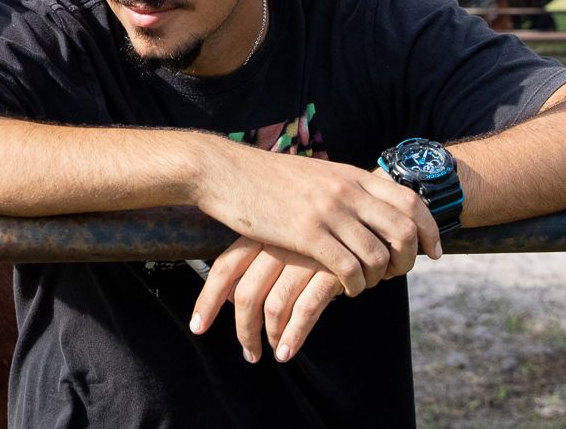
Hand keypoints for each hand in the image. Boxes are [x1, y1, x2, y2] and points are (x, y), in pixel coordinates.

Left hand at [189, 238, 342, 362]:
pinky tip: (288, 351)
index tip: (197, 327)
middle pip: (246, 295)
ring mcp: (305, 256)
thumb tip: (226, 296)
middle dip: (244, 330)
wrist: (368, 211)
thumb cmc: (317, 230)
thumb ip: (253, 260)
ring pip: (274, 307)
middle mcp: (278, 243)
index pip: (224, 269)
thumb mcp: (281, 235)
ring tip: (272, 353)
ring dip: (269, 338)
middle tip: (248, 352)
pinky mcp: (333, 270)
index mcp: (261, 232)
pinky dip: (294, 336)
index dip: (207, 301)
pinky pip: (306, 310)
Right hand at [190, 142, 441, 295]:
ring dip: (380, 278)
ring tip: (366, 283)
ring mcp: (327, 212)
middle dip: (409, 260)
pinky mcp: (305, 234)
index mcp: (351, 175)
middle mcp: (346, 191)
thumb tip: (368, 204)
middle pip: (403, 231)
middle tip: (398, 274)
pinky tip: (346, 289)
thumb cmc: (265, 177)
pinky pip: (348, 268)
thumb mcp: (315, 174)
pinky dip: (356, 285)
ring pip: (378, 255)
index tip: (433, 252)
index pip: (410, 201)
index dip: (430, 230)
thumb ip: (343, 187)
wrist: (223, 171)